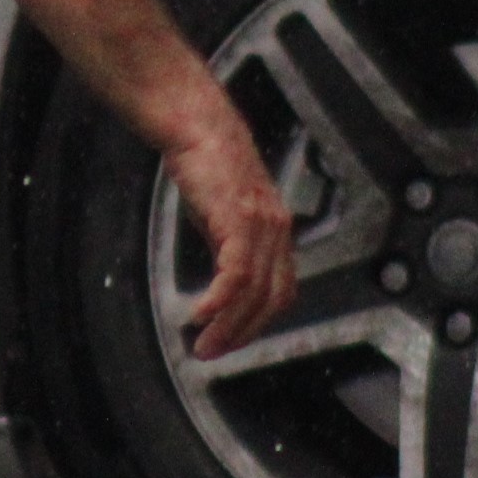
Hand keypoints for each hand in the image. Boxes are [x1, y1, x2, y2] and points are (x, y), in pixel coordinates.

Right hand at [167, 117, 299, 358]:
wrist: (196, 124)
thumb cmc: (206, 163)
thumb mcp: (221, 213)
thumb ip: (228, 245)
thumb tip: (221, 282)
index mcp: (275, 230)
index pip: (280, 291)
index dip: (258, 323)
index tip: (231, 340)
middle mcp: (277, 229)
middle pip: (271, 300)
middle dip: (242, 334)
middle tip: (212, 353)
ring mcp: (262, 224)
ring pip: (254, 293)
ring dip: (227, 326)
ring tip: (203, 344)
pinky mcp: (241, 218)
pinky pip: (236, 274)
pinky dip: (219, 301)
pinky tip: (200, 314)